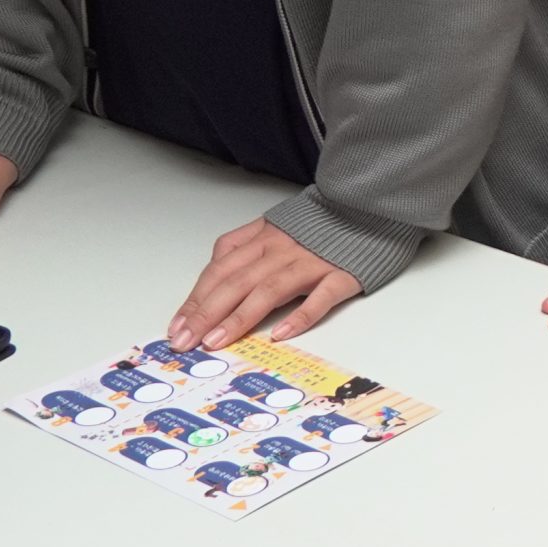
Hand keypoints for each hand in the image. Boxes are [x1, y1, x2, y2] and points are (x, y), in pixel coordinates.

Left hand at [170, 217, 358, 350]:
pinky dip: (299, 316)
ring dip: (240, 317)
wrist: (369, 204)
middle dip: (206, 313)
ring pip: (269, 290)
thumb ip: (244, 243)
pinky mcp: (341, 275)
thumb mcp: (275, 224)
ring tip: (217, 342)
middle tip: (186, 341)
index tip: (178, 326)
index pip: (221, 269)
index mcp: (264, 237)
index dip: (197, 298)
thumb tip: (215, 266)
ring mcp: (312, 263)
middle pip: (237, 281)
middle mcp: (282, 249)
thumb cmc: (321, 223)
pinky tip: (280, 334)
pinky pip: (319, 297)